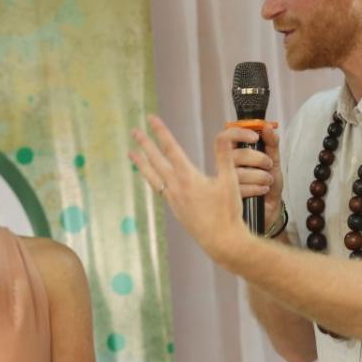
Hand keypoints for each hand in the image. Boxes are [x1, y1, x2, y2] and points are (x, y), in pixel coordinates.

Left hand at [129, 115, 247, 259]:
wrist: (222, 242)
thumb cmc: (228, 213)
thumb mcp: (229, 182)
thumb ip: (224, 157)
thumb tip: (223, 134)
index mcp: (188, 178)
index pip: (171, 148)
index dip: (161, 132)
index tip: (151, 119)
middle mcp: (176, 187)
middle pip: (156, 161)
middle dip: (145, 144)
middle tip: (134, 131)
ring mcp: (173, 200)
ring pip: (153, 176)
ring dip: (142, 163)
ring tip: (131, 154)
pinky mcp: (175, 210)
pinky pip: (158, 189)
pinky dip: (152, 179)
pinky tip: (152, 177)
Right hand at [226, 126, 283, 229]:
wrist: (272, 206)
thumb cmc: (268, 181)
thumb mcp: (274, 160)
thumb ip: (271, 143)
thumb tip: (268, 127)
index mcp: (233, 153)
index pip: (224, 138)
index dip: (238, 133)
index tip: (255, 136)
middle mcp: (225, 166)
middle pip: (235, 154)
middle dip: (257, 158)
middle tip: (269, 164)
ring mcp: (226, 181)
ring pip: (239, 173)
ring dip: (260, 176)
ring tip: (268, 180)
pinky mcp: (230, 196)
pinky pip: (241, 188)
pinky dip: (257, 188)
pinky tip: (263, 190)